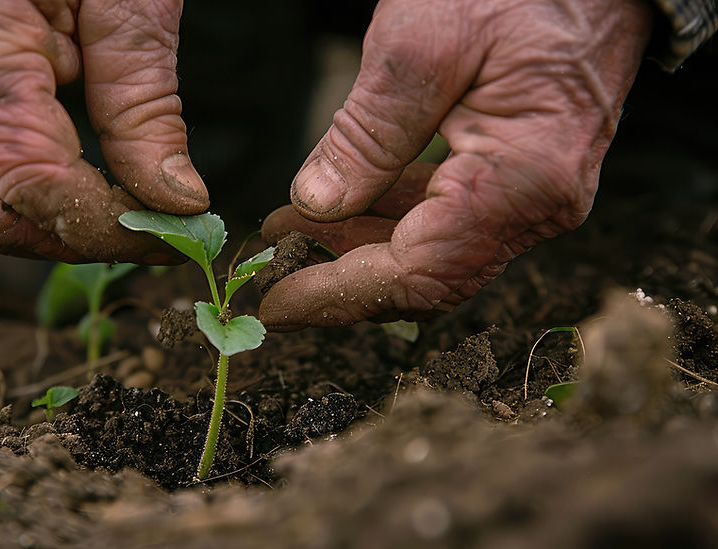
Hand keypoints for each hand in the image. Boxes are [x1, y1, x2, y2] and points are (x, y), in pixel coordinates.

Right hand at [0, 0, 207, 263]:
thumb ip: (144, 106)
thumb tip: (174, 203)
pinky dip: (37, 186)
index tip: (173, 238)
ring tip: (134, 207)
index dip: (110, 229)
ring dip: (62, 220)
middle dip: (84, 238)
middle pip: (2, 218)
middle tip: (158, 235)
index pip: (40, 192)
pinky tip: (93, 174)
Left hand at [259, 0, 652, 330]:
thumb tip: (315, 206)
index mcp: (522, 181)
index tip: (275, 304)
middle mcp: (538, 206)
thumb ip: (368, 133)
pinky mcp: (518, 179)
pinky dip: (388, 217)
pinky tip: (340, 204)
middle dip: (339, 275)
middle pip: (425, 276)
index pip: (418, 273)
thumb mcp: (424, 43)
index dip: (338, 295)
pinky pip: (447, 219)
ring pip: (431, 251)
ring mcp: (533, 196)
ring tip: (288, 229)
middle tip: (269, 262)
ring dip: (356, 245)